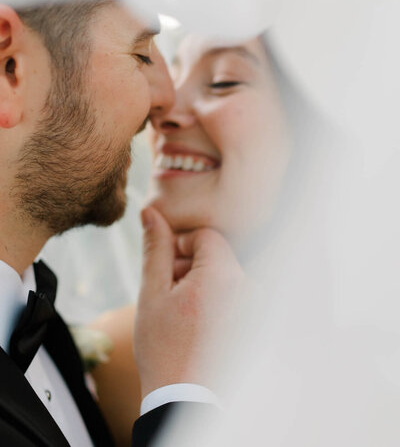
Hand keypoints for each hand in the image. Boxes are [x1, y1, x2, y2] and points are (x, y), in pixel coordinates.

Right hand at [134, 206, 244, 397]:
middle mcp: (250, 286)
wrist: (185, 398)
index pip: (206, 236)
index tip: (167, 271)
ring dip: (203, 283)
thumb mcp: (153, 293)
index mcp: (225, 275)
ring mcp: (258, 306)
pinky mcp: (258, 321)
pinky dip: (218, 299)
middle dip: (191, 266)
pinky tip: (200, 322)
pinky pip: (237, 294)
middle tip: (170, 294)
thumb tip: (151, 213)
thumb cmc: (164, 347)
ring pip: (226, 275)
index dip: (181, 248)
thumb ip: (155, 248)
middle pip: (218, 256)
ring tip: (184, 312)